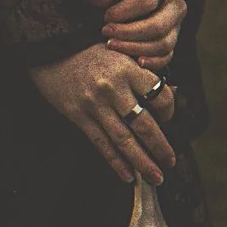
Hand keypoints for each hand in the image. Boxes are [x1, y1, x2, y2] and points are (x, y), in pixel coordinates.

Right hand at [29, 41, 176, 183]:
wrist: (51, 50)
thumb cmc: (91, 52)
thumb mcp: (122, 54)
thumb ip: (146, 74)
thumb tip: (174, 91)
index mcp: (128, 69)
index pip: (160, 96)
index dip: (170, 112)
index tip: (169, 120)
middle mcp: (113, 88)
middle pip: (144, 124)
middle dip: (161, 147)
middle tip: (171, 163)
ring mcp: (95, 104)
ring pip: (124, 140)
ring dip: (143, 162)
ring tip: (156, 176)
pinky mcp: (78, 116)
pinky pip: (101, 144)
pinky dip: (116, 162)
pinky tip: (128, 175)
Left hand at [81, 0, 184, 70]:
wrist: (140, 1)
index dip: (125, 10)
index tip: (107, 16)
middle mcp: (177, 7)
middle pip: (157, 25)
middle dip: (129, 32)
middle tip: (106, 32)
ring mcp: (177, 27)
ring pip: (163, 44)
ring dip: (135, 48)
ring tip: (112, 45)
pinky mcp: (174, 44)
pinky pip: (167, 57)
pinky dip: (152, 62)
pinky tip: (136, 62)